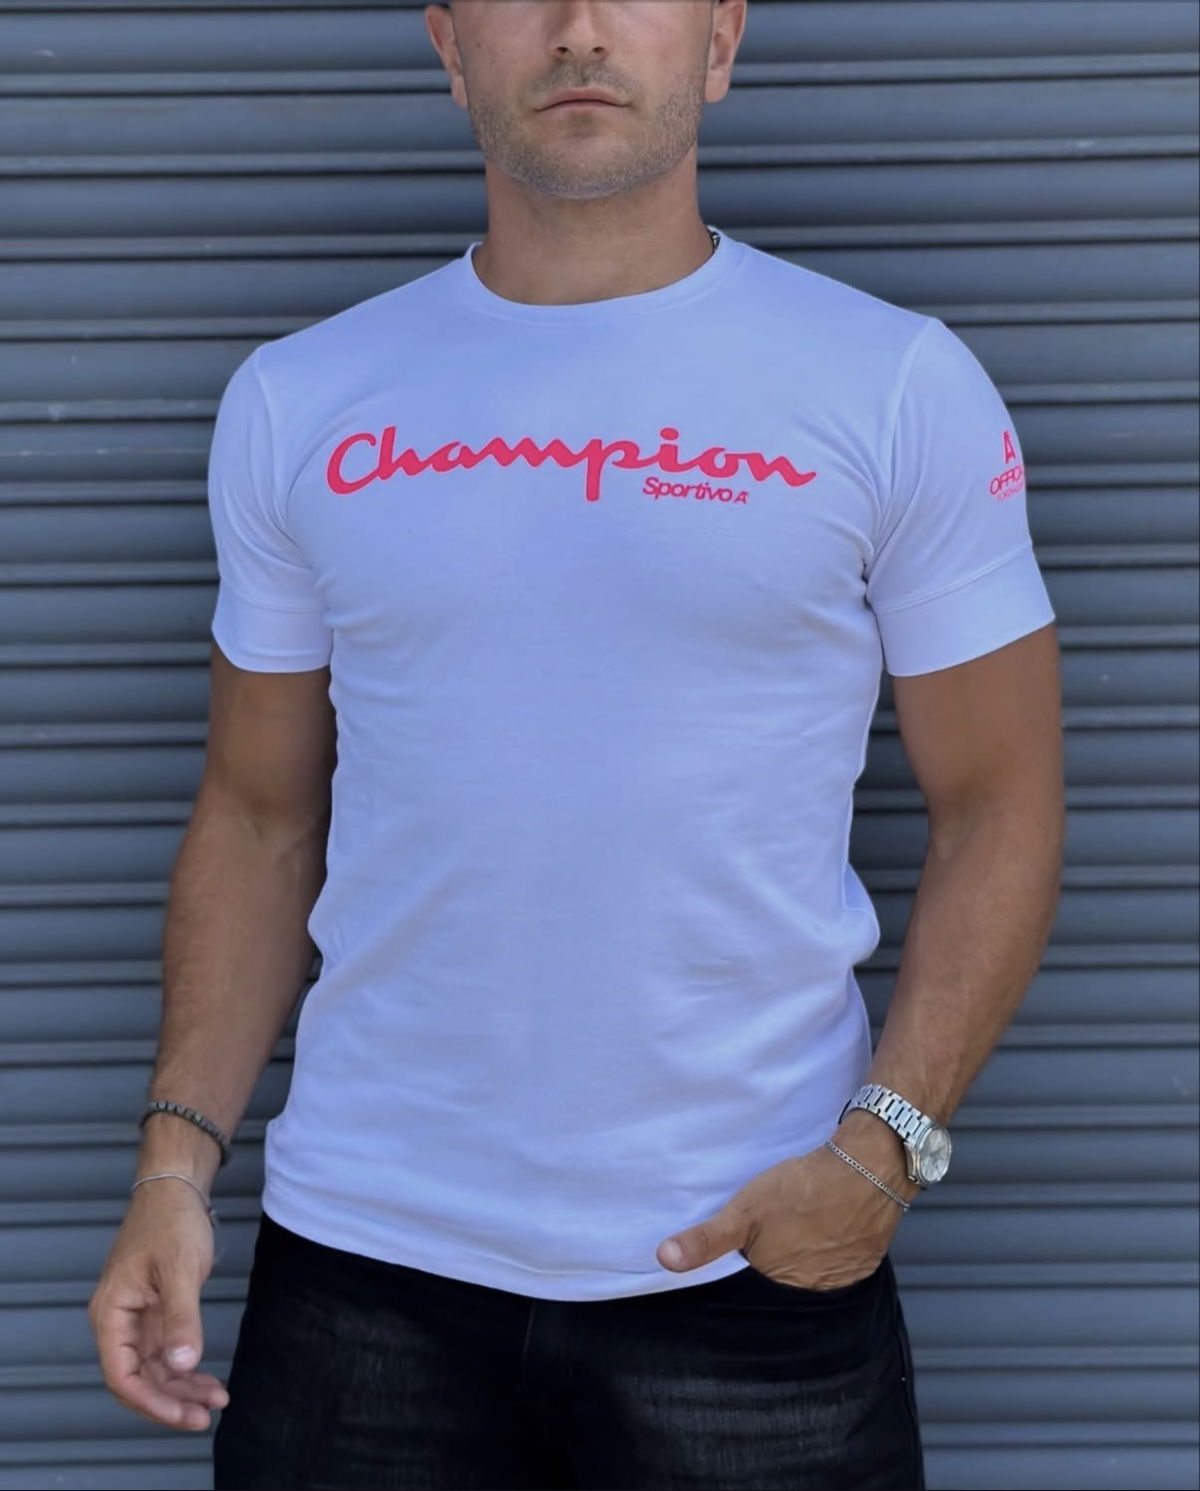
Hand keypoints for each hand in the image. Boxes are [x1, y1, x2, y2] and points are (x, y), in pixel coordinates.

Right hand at [88, 1178, 229, 1431]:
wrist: (176, 1189)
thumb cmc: (171, 1221)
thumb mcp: (179, 1269)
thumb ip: (181, 1318)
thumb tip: (182, 1366)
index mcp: (111, 1313)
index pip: (122, 1376)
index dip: (151, 1402)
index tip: (184, 1414)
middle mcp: (118, 1322)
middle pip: (138, 1379)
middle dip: (171, 1402)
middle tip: (206, 1416)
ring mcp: (136, 1319)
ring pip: (154, 1370)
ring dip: (182, 1388)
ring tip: (216, 1400)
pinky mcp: (155, 1313)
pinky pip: (166, 1353)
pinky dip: (186, 1368)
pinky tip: (208, 1379)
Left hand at [655, 1118, 917, 1288]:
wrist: (864, 1170)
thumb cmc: (799, 1191)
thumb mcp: (743, 1212)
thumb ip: (706, 1240)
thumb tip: (664, 1259)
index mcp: (779, 1287)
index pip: (753, 1292)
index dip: (744, 1273)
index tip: (742, 1256)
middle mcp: (811, 1293)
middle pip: (781, 1286)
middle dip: (771, 1269)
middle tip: (770, 1239)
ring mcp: (841, 1279)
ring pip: (811, 1277)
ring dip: (801, 1262)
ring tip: (794, 1234)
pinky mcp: (863, 1263)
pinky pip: (837, 1267)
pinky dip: (827, 1255)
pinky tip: (821, 1231)